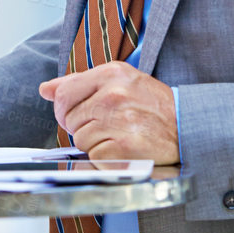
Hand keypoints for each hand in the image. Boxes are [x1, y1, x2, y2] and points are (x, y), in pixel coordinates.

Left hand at [38, 62, 178, 163]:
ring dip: (95, 144)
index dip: (65, 109)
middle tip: (108, 126)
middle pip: (69, 119)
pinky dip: (105, 158)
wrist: (188, 126)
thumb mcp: (120, 80)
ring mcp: (118, 122)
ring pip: (80, 140)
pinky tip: (124, 150)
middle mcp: (112, 95)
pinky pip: (94, 157)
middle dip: (82, 127)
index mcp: (110, 74)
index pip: (63, 93)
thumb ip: (80, 83)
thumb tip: (45, 89)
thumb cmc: (153, 104)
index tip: (78, 115)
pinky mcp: (123, 149)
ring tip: (119, 136)